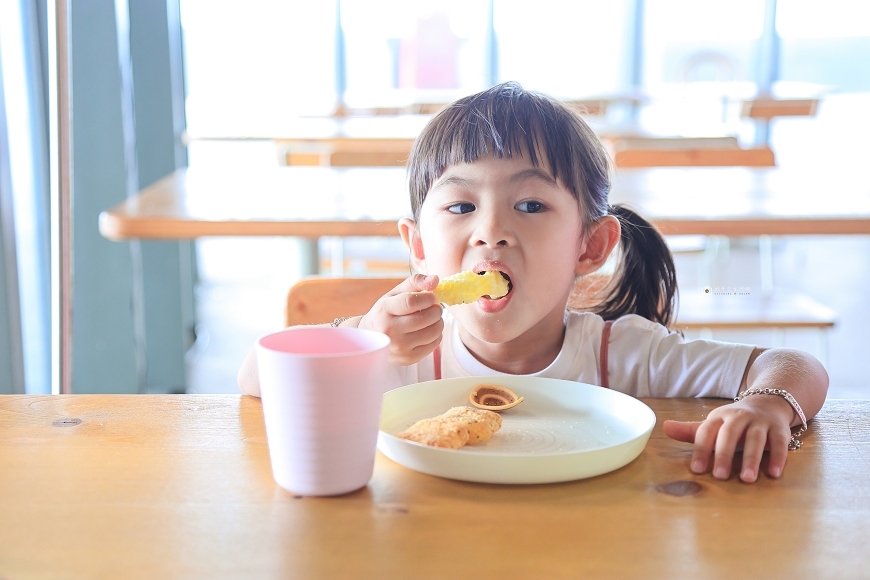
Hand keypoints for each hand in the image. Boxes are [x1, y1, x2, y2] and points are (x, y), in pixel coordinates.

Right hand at [358, 274, 443, 365]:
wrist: (371, 338)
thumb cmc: (387, 312)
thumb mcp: (395, 293)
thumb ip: (415, 282)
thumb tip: (436, 279)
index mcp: (384, 310)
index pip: (411, 302)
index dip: (428, 298)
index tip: (432, 297)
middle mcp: (389, 330)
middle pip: (425, 319)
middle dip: (436, 310)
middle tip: (434, 307)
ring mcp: (399, 347)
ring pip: (433, 332)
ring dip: (439, 322)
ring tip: (432, 318)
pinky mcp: (408, 358)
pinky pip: (434, 344)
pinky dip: (437, 335)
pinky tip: (428, 330)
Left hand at [662, 395, 794, 482]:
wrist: (766, 403)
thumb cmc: (734, 422)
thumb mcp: (713, 425)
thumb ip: (691, 432)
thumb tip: (664, 427)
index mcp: (718, 417)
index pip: (706, 432)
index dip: (700, 450)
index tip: (696, 469)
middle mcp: (739, 417)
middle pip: (730, 434)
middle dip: (724, 455)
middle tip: (720, 476)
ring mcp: (760, 422)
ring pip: (756, 439)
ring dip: (752, 459)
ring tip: (747, 479)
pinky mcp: (779, 428)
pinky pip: (779, 442)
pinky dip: (778, 458)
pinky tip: (774, 474)